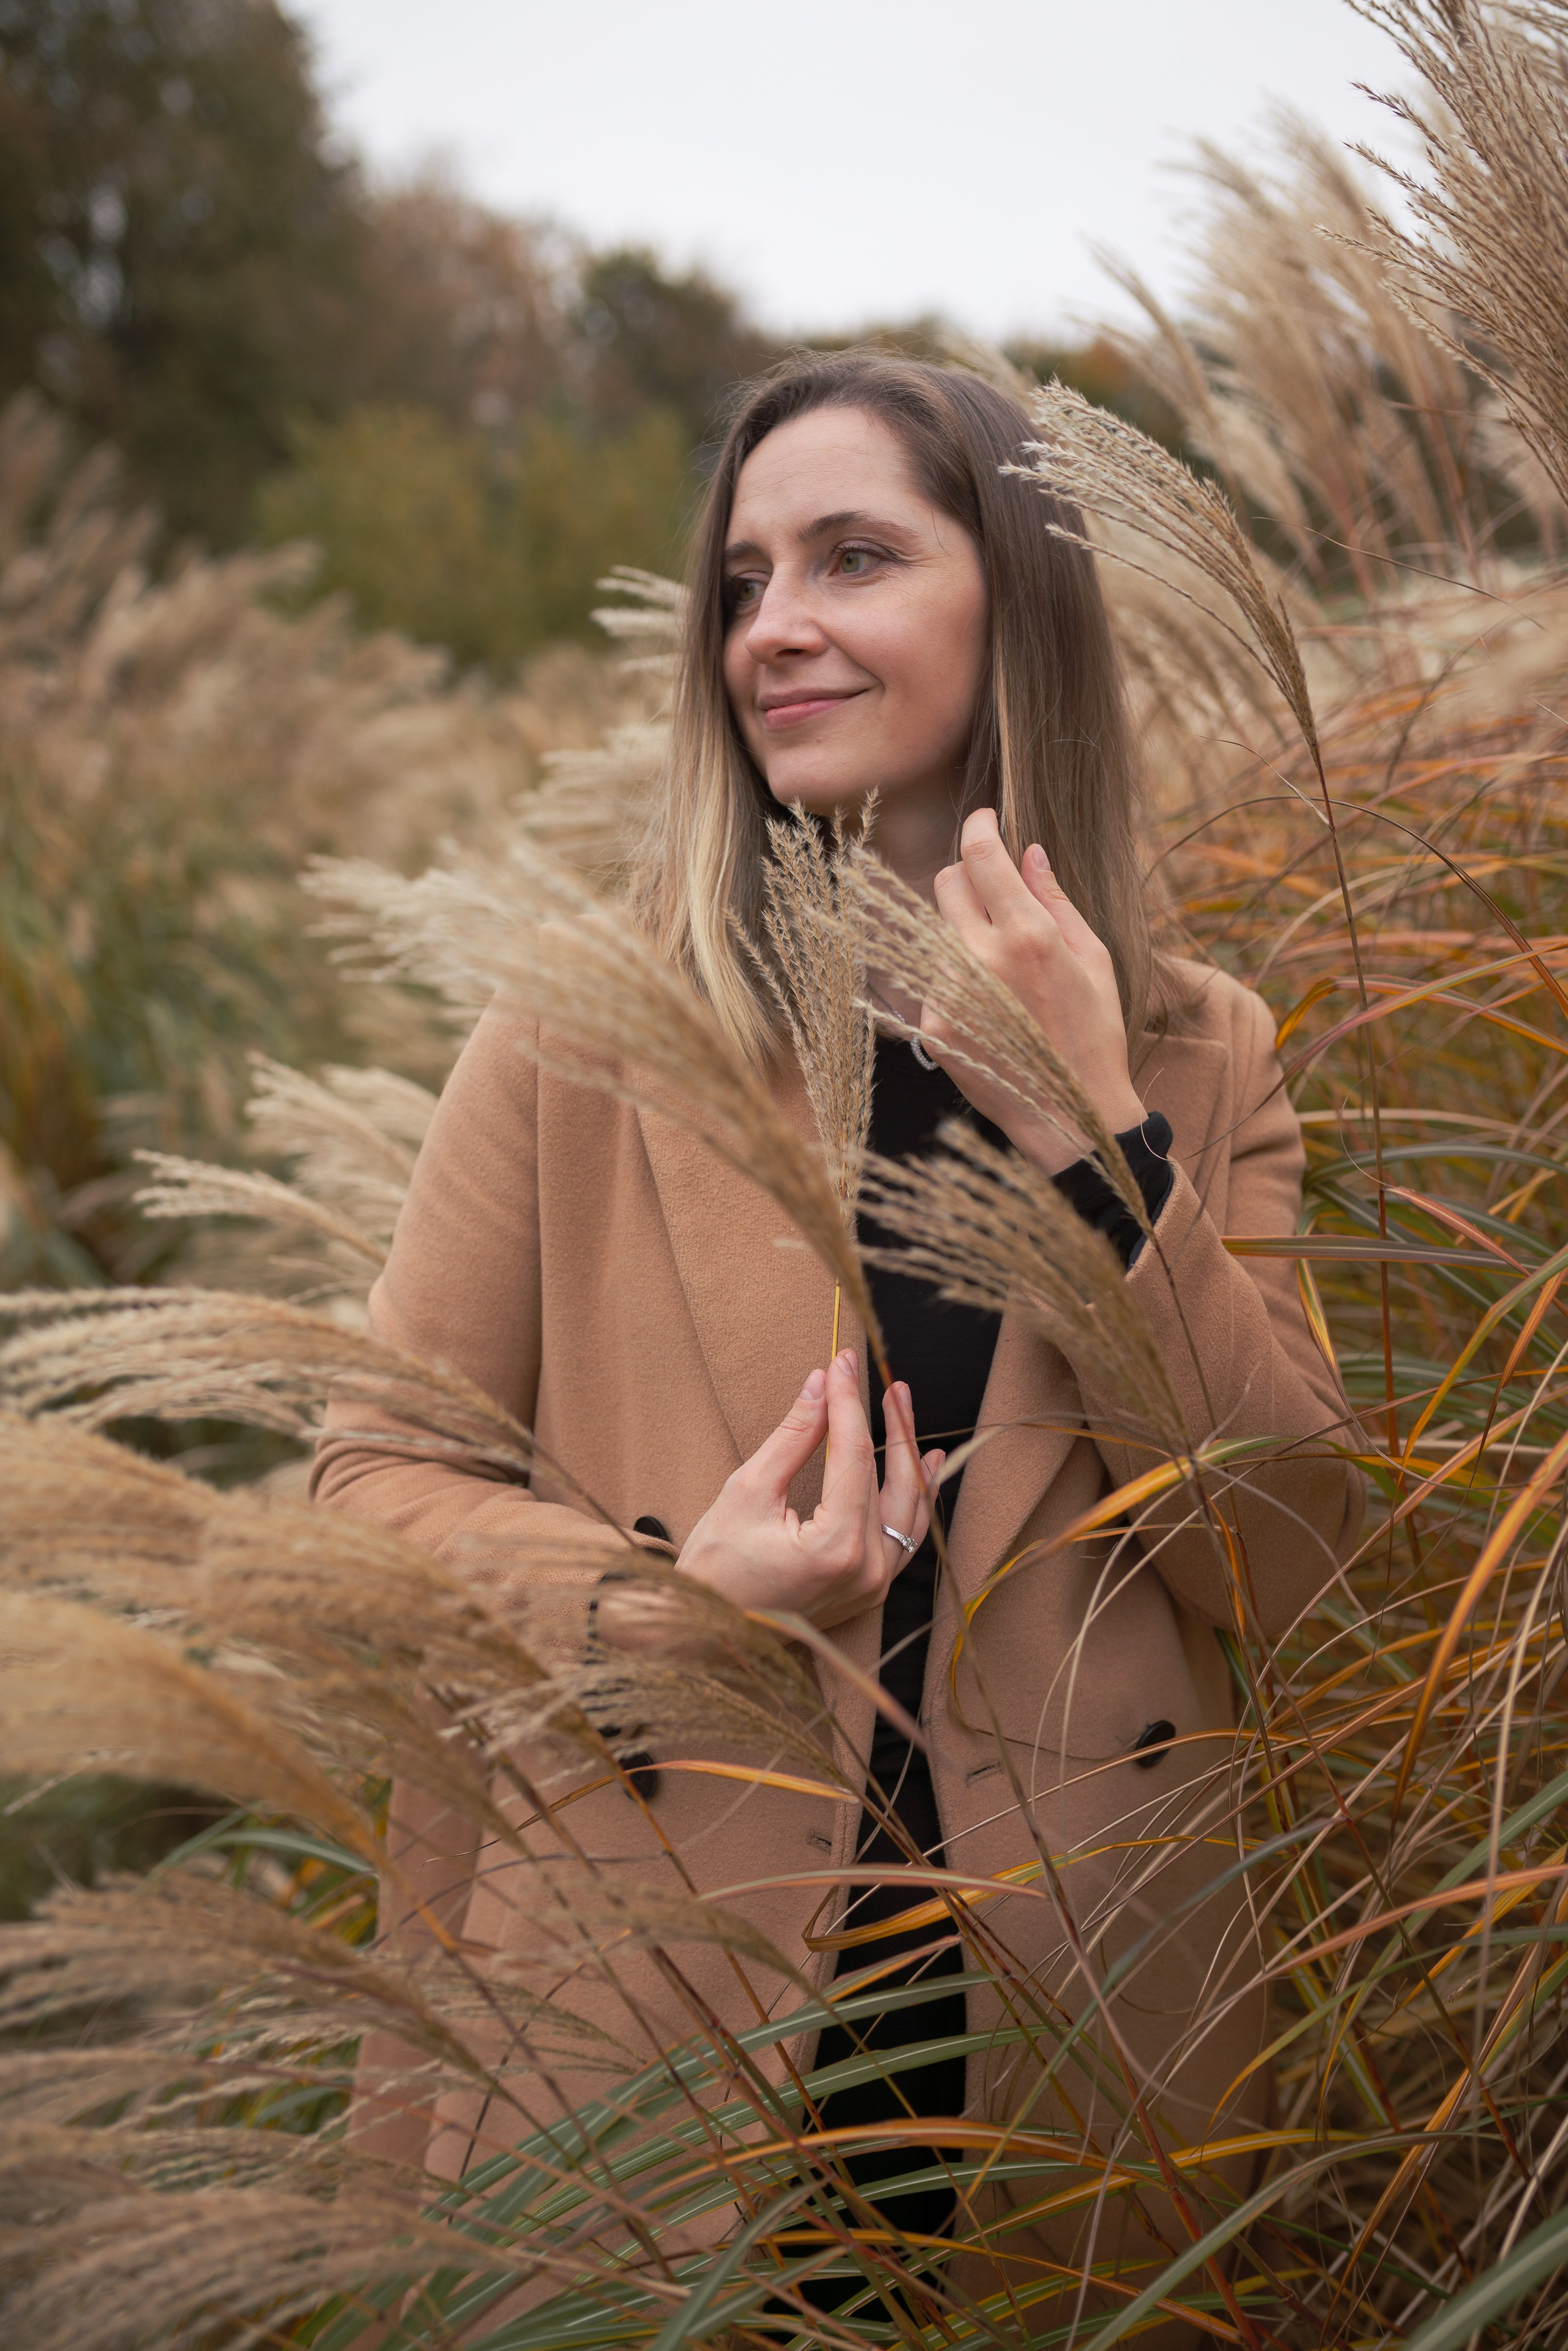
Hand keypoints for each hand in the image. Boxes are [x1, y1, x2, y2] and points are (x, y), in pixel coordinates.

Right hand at [676, 1350, 943, 1629]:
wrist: (706, 1632)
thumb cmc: (716, 1566)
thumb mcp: (748, 1491)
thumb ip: (794, 1437)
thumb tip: (821, 1385)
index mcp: (837, 1548)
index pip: (853, 1456)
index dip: (849, 1402)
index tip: (842, 1361)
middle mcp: (868, 1571)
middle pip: (893, 1480)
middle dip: (891, 1424)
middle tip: (883, 1380)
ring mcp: (874, 1585)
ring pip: (909, 1509)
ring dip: (909, 1458)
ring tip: (904, 1410)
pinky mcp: (869, 1590)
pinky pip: (904, 1537)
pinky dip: (914, 1500)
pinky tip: (923, 1469)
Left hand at [926, 806, 1144, 1173]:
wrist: (1069, 1113)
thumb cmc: (1092, 1034)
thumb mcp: (1093, 959)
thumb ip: (1055, 900)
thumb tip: (1028, 852)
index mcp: (1028, 935)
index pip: (981, 856)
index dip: (978, 828)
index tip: (983, 821)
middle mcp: (981, 958)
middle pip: (946, 883)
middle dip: (968, 879)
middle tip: (994, 897)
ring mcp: (950, 993)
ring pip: (937, 931)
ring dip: (963, 934)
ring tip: (1001, 972)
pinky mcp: (931, 1024)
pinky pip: (930, 976)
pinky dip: (954, 977)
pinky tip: (988, 1006)